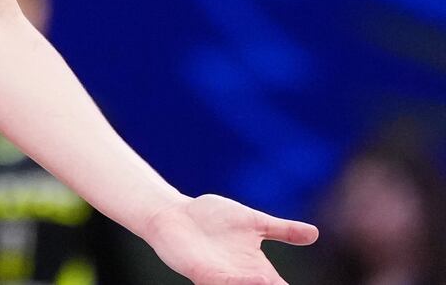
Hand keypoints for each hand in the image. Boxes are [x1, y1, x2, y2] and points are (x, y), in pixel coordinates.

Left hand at [144, 194, 318, 284]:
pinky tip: (259, 277)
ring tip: (275, 282)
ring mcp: (222, 278)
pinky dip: (241, 282)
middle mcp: (242, 278)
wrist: (175, 212)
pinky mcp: (202, 274)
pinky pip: (223, 283)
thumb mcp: (254, 222)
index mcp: (257, 269)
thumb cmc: (212, 217)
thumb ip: (283, 230)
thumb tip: (315, 233)